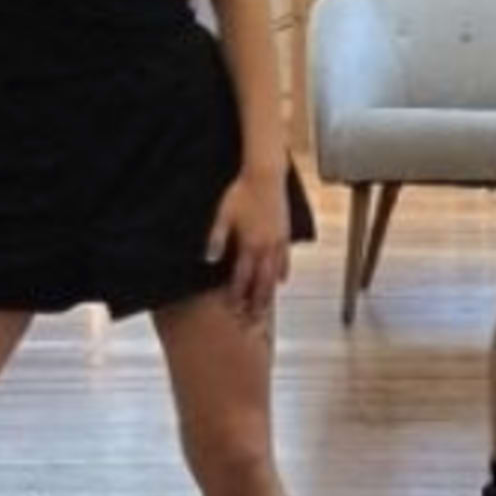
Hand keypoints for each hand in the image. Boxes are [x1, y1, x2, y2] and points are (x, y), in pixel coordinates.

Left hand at [204, 167, 292, 322]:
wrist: (264, 176)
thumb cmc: (241, 192)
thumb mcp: (222, 215)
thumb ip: (217, 238)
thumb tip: (209, 259)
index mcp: (248, 244)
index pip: (242, 276)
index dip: (237, 293)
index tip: (233, 307)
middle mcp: (264, 247)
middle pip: (261, 282)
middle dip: (256, 302)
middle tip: (254, 319)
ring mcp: (277, 242)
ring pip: (274, 274)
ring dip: (269, 293)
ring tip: (267, 307)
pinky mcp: (284, 234)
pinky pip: (285, 259)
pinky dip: (283, 272)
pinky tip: (282, 281)